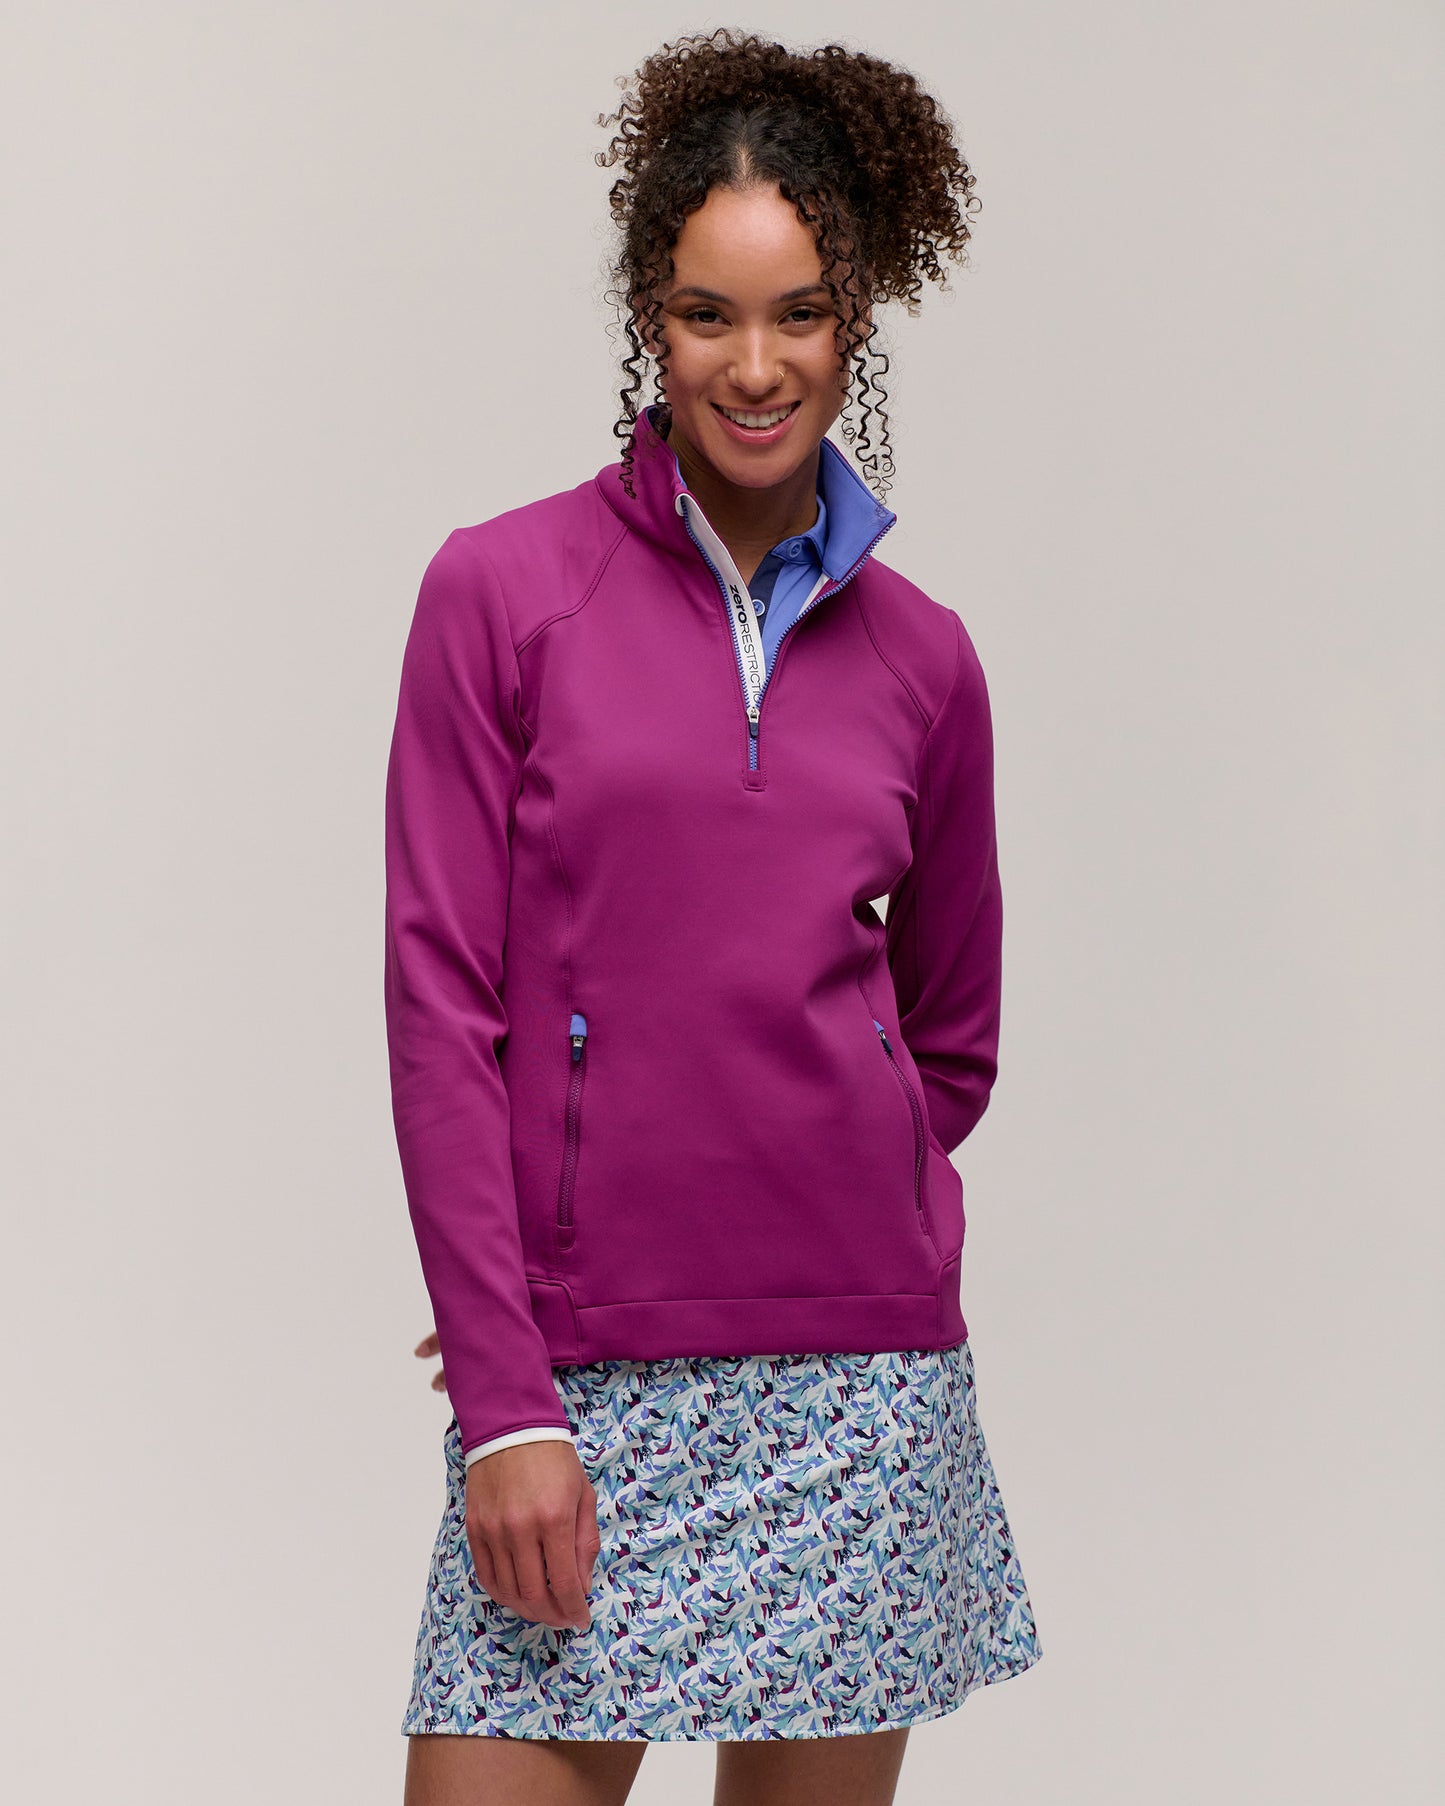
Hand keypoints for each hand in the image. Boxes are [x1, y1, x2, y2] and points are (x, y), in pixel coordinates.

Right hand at [413, 1328, 598, 1630]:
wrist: (512, 1428)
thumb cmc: (555, 1460)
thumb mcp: (583, 1495)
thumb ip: (584, 1543)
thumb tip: (581, 1586)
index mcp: (554, 1518)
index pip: (563, 1583)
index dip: (573, 1610)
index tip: (580, 1619)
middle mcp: (521, 1529)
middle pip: (533, 1595)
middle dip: (552, 1615)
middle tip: (562, 1618)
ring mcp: (494, 1530)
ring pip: (508, 1590)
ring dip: (527, 1609)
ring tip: (542, 1610)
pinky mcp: (474, 1528)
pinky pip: (486, 1575)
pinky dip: (502, 1593)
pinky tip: (516, 1595)